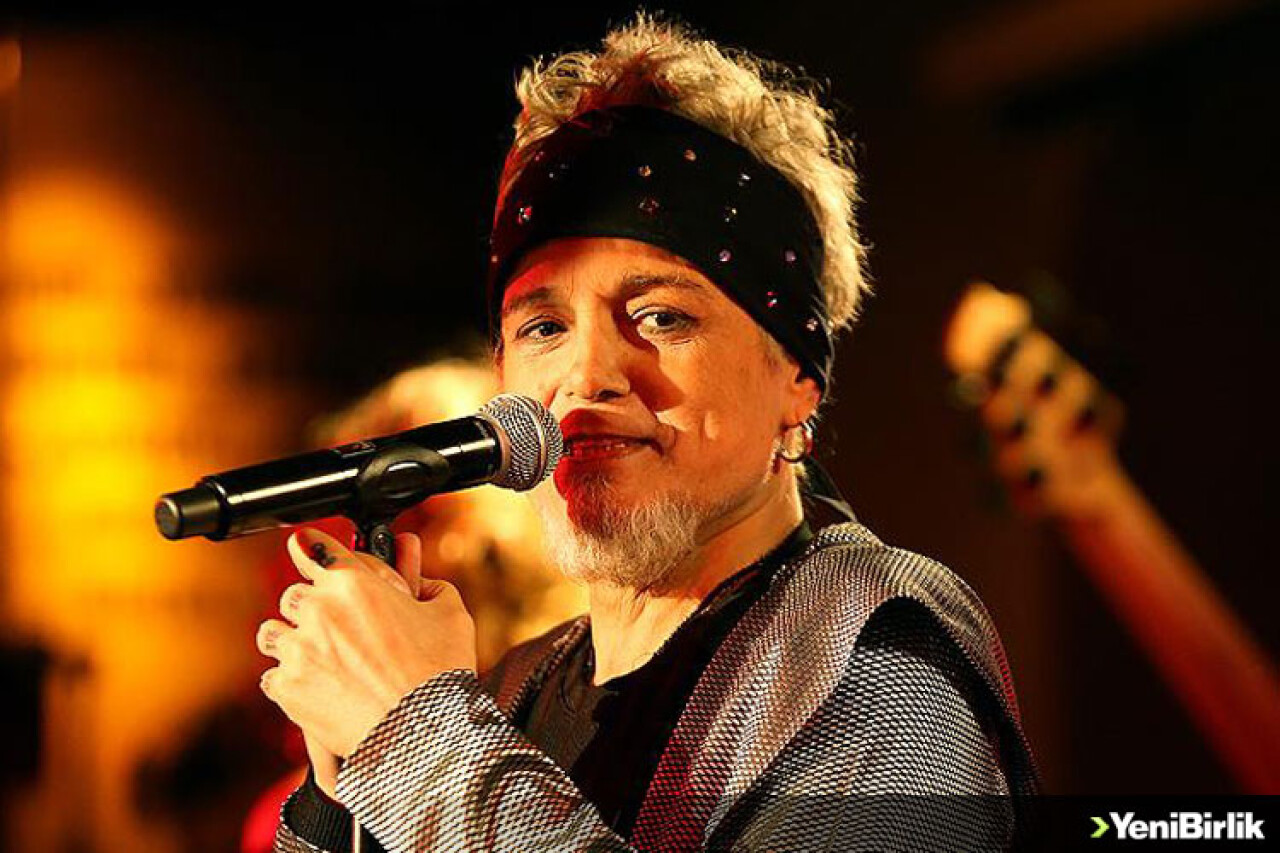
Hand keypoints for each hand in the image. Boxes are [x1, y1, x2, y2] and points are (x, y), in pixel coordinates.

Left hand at [257, 527, 477, 759]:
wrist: (421, 734)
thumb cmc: (438, 674)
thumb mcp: (449, 615)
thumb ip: (428, 586)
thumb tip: (417, 581)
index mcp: (353, 583)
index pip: (314, 546)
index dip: (313, 547)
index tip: (306, 548)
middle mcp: (318, 611)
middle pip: (293, 593)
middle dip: (313, 606)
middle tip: (337, 624)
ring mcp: (298, 651)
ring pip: (273, 632)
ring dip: (292, 639)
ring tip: (318, 655)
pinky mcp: (287, 688)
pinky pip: (271, 676)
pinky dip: (290, 680)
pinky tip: (316, 686)